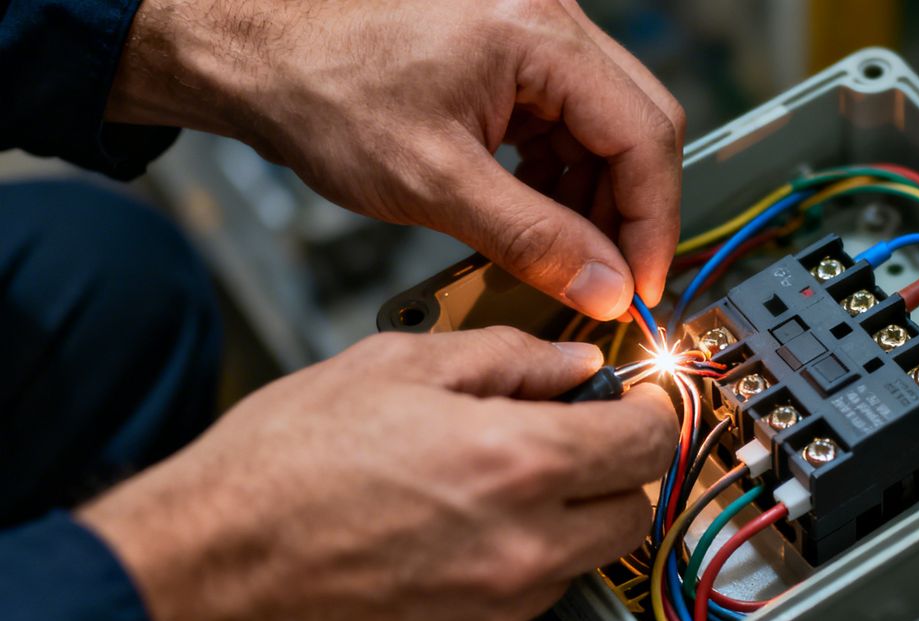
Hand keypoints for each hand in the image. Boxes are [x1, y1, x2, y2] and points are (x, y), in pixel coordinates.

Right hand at [80, 328, 676, 620]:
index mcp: (517, 461)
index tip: (634, 405)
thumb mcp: (395, 364)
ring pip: (582, 561)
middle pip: (633, 512)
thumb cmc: (281, 466)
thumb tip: (571, 362)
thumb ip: (506, 357)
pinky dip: (511, 567)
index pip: (648, 441)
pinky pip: (524, 603)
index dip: (650, 412)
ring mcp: (497, 608)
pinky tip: (451, 536)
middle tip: (569, 443)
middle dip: (614, 472)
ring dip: (563, 522)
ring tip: (486, 488)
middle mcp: (522, 544)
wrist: (207, 569)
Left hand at [107, 0, 683, 318]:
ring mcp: (532, 38)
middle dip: (630, 213)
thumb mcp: (434, 183)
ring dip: (594, 200)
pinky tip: (533, 216)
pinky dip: (561, 179)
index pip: (643, 135)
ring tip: (562, 255)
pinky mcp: (512, 60)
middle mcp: (549, 22)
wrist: (258, 56)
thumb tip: (606, 287)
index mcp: (539, 36)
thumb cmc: (321, 91)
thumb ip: (532, 239)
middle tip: (613, 281)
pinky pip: (566, 125)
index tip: (640, 287)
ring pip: (606, 131)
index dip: (652, 222)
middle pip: (638, 127)